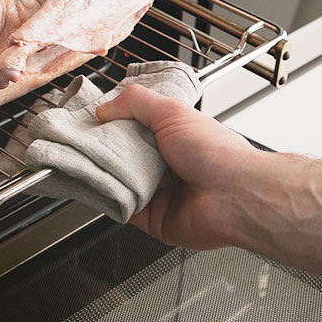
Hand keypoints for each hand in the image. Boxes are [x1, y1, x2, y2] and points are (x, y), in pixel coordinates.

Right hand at [95, 83, 262, 249]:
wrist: (236, 196)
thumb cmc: (217, 154)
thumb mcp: (172, 112)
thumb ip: (137, 102)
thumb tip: (105, 107)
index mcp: (174, 138)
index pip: (134, 129)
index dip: (113, 126)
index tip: (92, 122)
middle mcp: (167, 166)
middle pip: (124, 158)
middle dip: (105, 152)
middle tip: (85, 145)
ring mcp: (162, 194)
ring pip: (121, 184)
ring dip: (107, 176)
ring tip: (91, 165)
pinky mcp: (156, 220)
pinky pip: (124, 210)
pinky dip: (113, 201)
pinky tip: (104, 189)